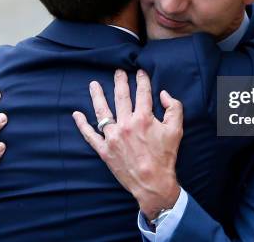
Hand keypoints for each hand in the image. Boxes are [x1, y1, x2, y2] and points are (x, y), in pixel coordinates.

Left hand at [72, 69, 183, 220]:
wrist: (153, 183)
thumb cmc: (165, 157)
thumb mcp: (176, 130)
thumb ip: (174, 108)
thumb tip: (164, 94)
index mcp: (143, 118)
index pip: (142, 93)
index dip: (141, 80)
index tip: (139, 71)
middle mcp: (125, 124)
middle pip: (121, 97)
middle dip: (120, 82)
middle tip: (117, 72)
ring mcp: (112, 137)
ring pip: (102, 112)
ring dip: (97, 96)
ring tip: (93, 85)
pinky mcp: (104, 150)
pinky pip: (90, 135)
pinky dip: (82, 125)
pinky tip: (77, 114)